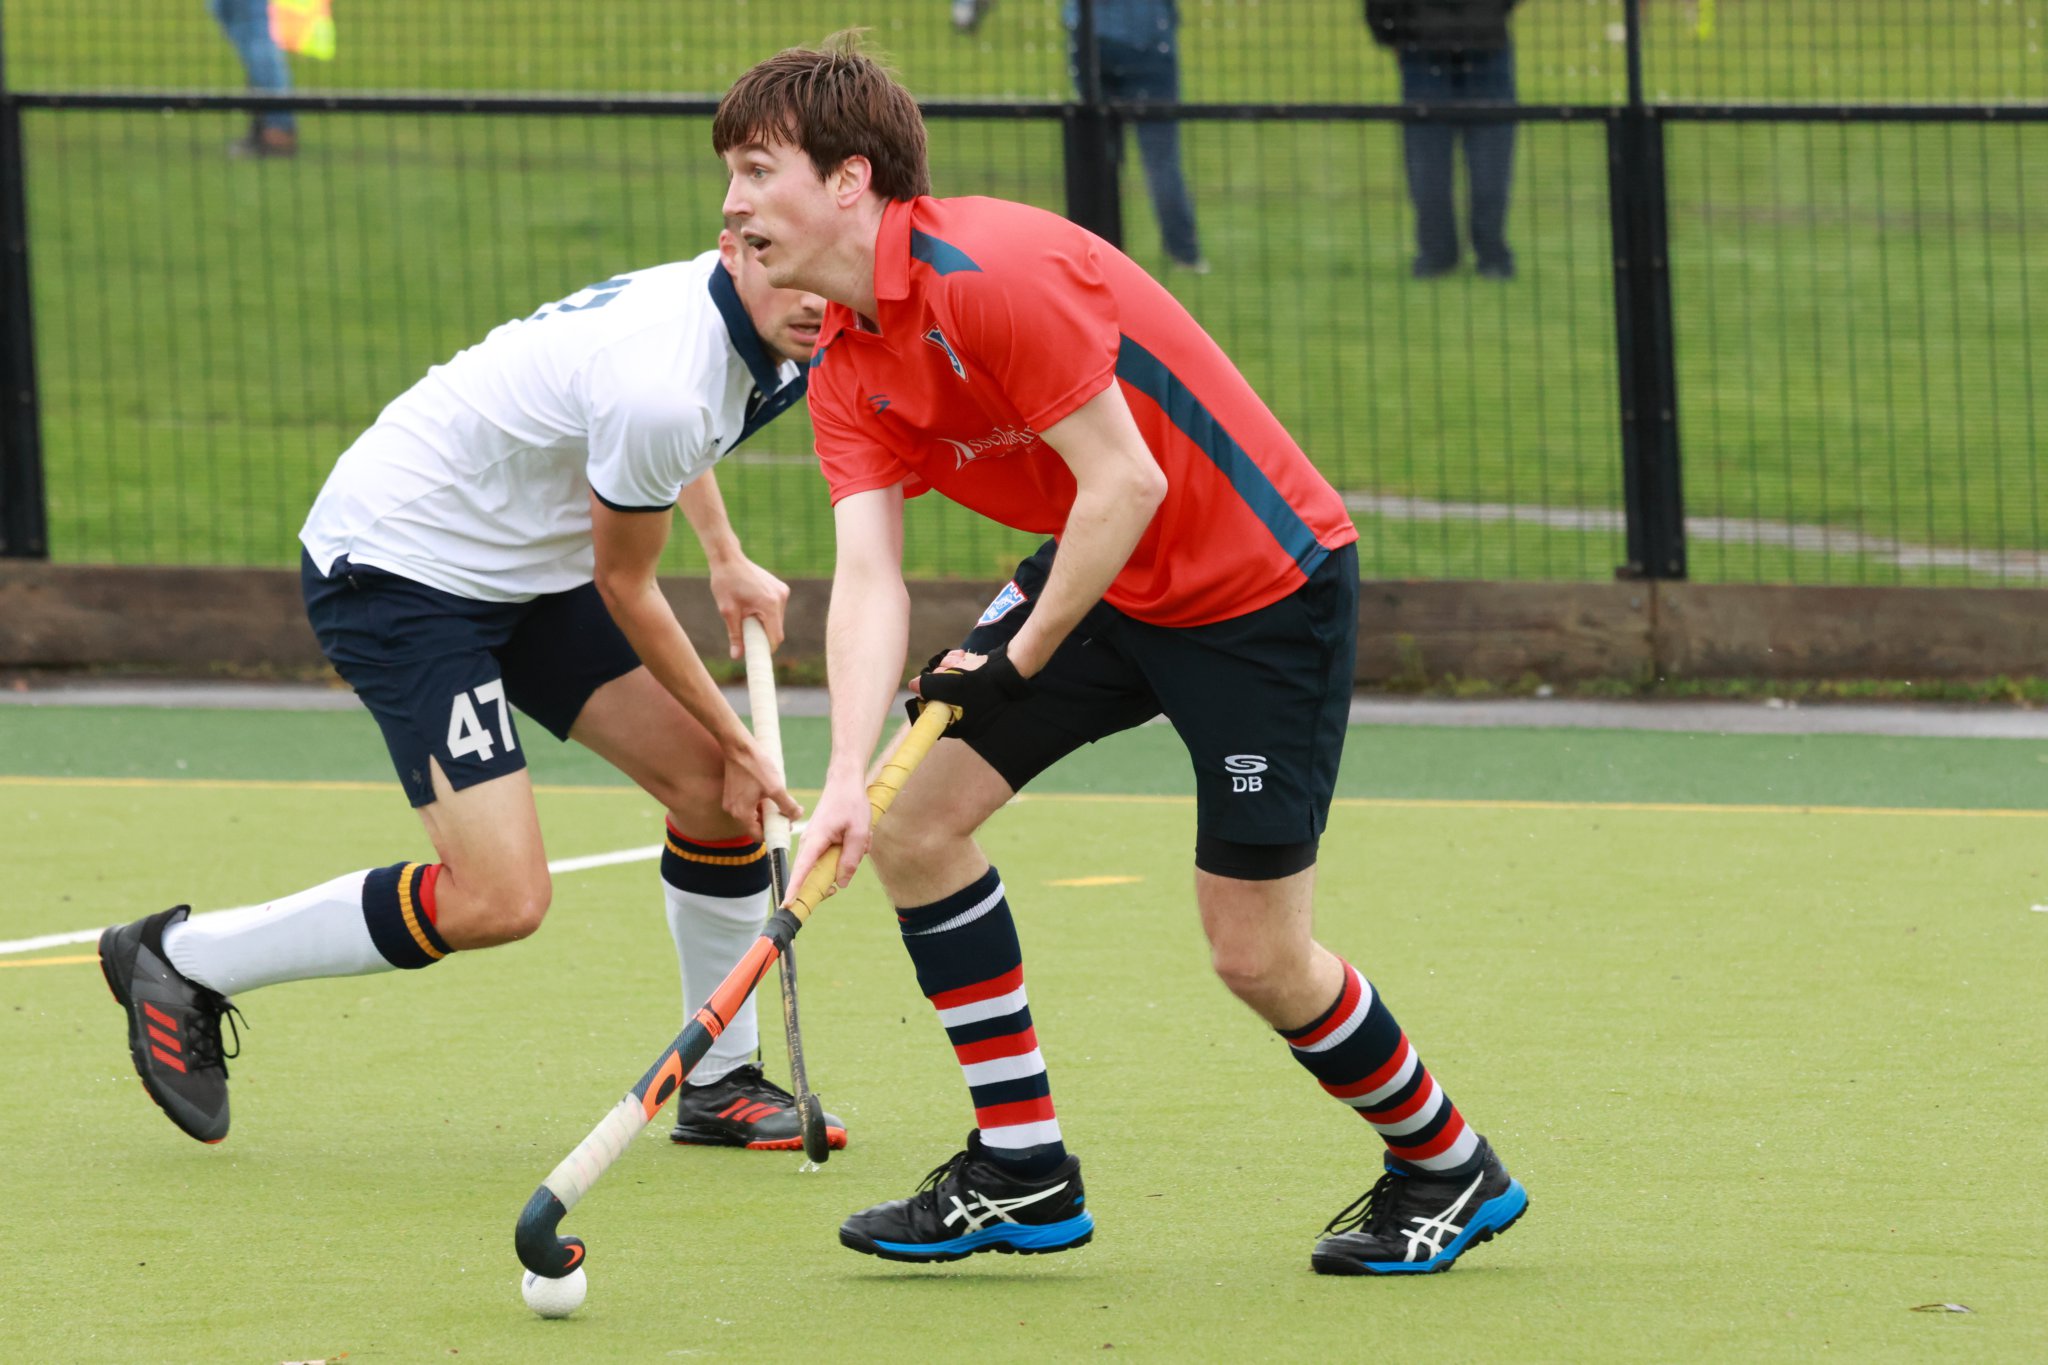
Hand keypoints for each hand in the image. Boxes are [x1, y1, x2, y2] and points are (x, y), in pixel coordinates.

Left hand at [707, 554, 789, 658]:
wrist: (728, 558)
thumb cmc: (726, 582)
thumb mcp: (728, 612)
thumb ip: (735, 635)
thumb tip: (737, 656)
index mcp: (770, 604)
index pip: (775, 637)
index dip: (765, 648)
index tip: (754, 653)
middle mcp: (780, 598)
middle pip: (777, 629)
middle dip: (763, 635)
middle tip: (745, 632)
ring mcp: (782, 591)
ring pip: (777, 619)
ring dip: (764, 623)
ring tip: (746, 614)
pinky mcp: (781, 588)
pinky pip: (776, 609)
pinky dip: (766, 613)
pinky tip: (751, 604)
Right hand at [719, 731, 802, 837]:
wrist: (738, 746)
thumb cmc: (756, 766)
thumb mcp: (776, 788)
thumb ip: (788, 806)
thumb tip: (797, 816)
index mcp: (741, 814)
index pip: (758, 836)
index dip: (773, 833)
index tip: (786, 826)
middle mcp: (733, 811)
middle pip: (754, 826)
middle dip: (771, 822)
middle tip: (786, 814)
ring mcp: (730, 802)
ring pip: (751, 815)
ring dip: (765, 812)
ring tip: (779, 802)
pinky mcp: (731, 793)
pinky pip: (746, 805)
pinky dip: (758, 804)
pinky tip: (768, 793)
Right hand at [783, 774, 874, 902]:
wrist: (845, 783)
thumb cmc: (851, 804)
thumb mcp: (859, 832)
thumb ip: (850, 859)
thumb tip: (841, 883)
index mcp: (816, 840)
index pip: (802, 869)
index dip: (795, 888)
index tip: (786, 904)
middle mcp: (808, 843)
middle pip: (812, 874)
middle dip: (828, 881)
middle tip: (842, 883)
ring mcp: (812, 843)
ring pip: (824, 867)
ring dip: (843, 861)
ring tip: (860, 842)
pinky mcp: (818, 843)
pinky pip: (829, 858)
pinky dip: (845, 853)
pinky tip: (858, 839)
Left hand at [909, 643, 1031, 720]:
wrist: (1011, 667)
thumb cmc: (981, 681)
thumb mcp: (949, 684)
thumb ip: (928, 687)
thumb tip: (913, 685)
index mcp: (964, 726)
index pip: (936, 719)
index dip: (927, 702)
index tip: (924, 690)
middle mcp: (970, 717)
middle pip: (942, 698)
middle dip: (941, 679)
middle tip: (947, 669)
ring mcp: (976, 702)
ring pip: (951, 683)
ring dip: (950, 668)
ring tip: (960, 661)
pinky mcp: (980, 687)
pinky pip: (962, 677)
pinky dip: (960, 665)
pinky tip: (965, 658)